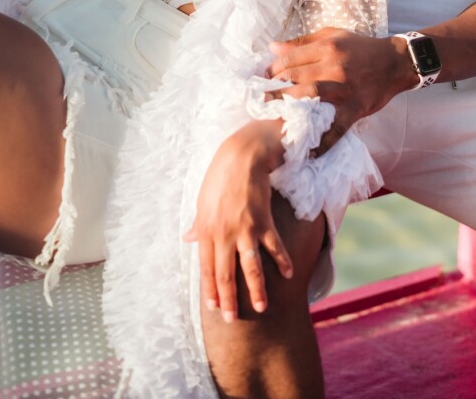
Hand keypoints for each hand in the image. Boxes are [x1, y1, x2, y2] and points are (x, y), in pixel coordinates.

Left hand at [184, 121, 291, 321]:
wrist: (241, 156)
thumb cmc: (219, 177)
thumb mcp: (202, 201)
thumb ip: (197, 224)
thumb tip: (187, 239)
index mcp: (207, 231)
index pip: (207, 269)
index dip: (211, 290)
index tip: (214, 308)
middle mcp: (224, 234)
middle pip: (226, 274)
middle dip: (229, 299)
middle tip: (232, 320)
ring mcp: (245, 229)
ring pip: (250, 267)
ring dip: (256, 290)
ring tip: (261, 308)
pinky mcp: (264, 221)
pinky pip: (274, 246)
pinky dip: (281, 260)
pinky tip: (288, 274)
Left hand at [267, 28, 413, 153]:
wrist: (394, 63)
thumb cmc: (361, 48)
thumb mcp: (333, 36)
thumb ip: (303, 42)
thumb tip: (273, 48)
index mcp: (326, 48)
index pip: (289, 59)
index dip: (272, 70)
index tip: (263, 79)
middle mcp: (333, 68)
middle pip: (294, 78)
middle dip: (273, 89)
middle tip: (261, 99)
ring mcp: (344, 90)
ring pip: (309, 98)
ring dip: (287, 108)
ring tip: (273, 117)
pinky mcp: (355, 109)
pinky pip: (336, 128)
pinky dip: (323, 142)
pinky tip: (309, 151)